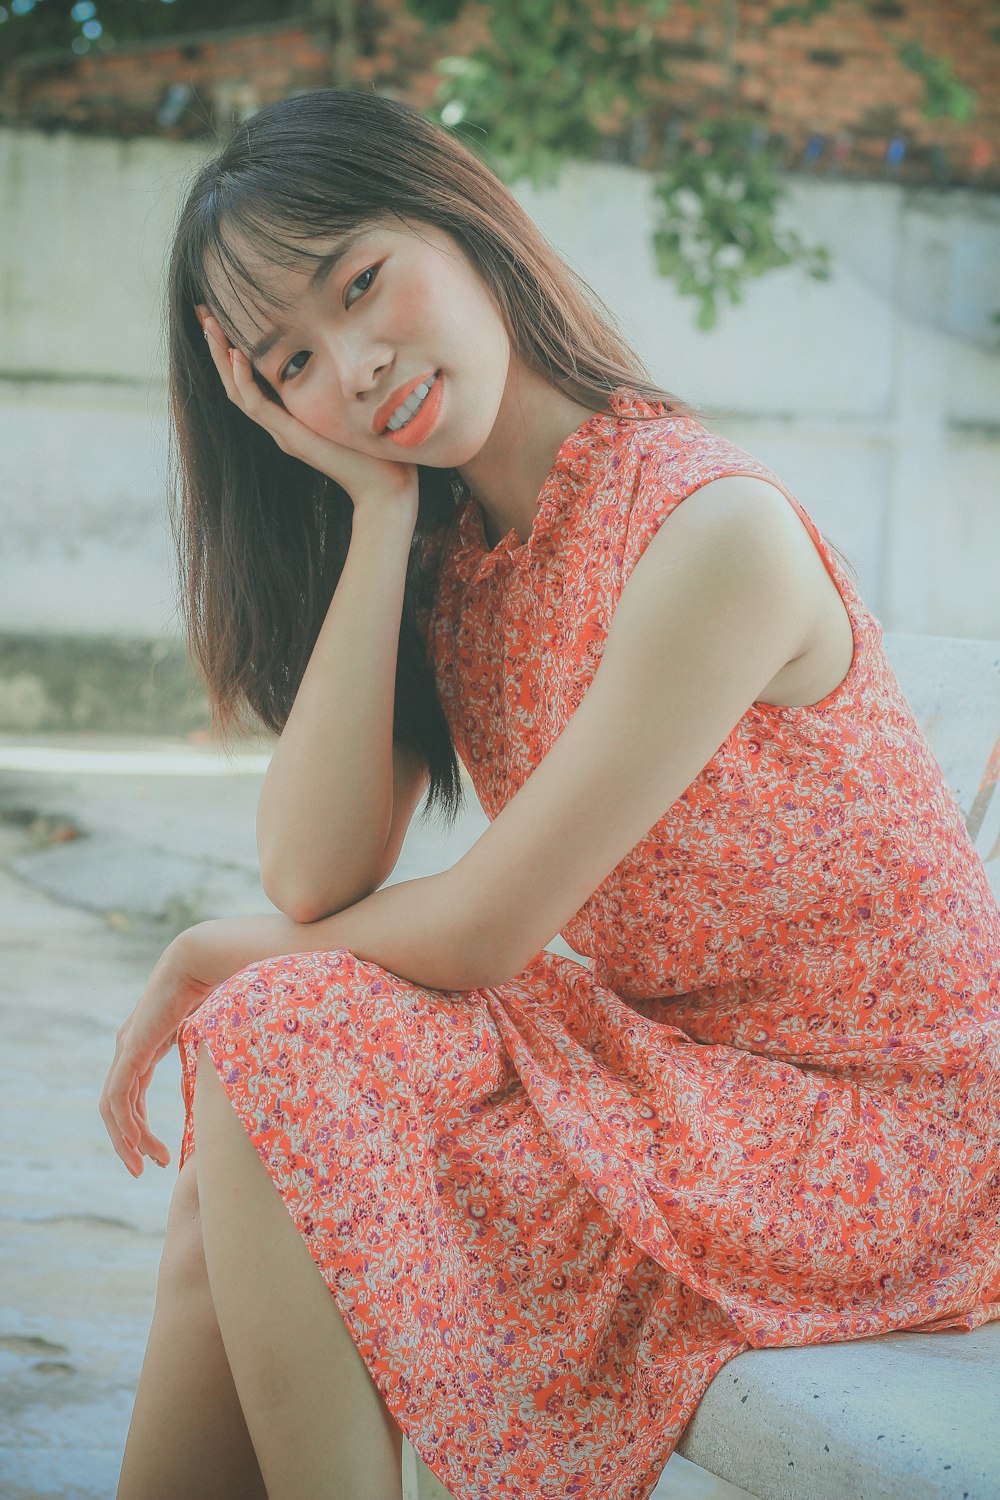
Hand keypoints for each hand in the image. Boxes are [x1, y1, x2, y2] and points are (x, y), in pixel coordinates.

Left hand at [99, 934, 216, 1176]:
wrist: (204, 959)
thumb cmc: (217, 987)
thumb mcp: (216, 1032)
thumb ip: (218, 1054)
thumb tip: (254, 1068)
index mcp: (146, 1045)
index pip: (132, 1094)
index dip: (141, 1127)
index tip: (162, 1155)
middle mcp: (130, 1048)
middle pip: (118, 1107)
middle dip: (129, 1142)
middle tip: (142, 1170)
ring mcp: (127, 1048)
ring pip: (114, 1108)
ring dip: (127, 1140)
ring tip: (145, 1165)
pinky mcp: (131, 1048)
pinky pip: (118, 1096)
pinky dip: (125, 1123)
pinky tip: (138, 1142)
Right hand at [198, 308, 419, 523]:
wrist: (386, 490)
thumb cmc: (379, 454)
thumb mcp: (356, 411)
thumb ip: (345, 389)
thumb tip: (356, 358)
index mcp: (292, 419)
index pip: (252, 381)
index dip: (234, 352)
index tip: (223, 320)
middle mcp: (281, 426)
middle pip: (236, 383)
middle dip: (218, 348)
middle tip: (202, 314)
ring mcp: (283, 433)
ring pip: (239, 393)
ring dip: (222, 359)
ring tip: (209, 327)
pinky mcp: (292, 438)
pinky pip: (258, 406)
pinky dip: (244, 380)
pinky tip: (236, 356)